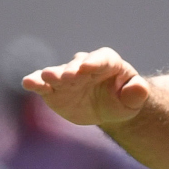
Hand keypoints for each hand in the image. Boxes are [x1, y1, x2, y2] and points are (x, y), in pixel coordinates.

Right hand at [22, 47, 150, 125]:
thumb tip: (140, 88)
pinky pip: (42, 83)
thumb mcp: (134, 99)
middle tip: (67, 76)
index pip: (103, 59)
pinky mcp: (53, 88)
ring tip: (47, 77)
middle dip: (73, 70)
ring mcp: (67, 76)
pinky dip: (35, 82)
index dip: (95, 62)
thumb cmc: (122, 100)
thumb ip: (137, 93)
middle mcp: (84, 66)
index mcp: (108, 63)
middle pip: (77, 65)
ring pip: (58, 72)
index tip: (87, 67)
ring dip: (52, 74)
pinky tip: (28, 82)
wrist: (106, 109)